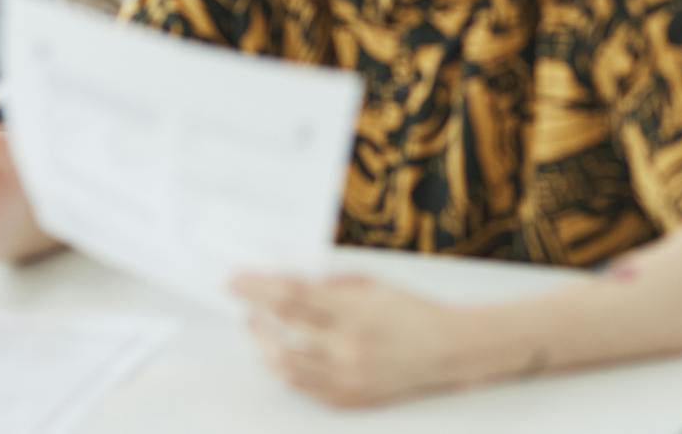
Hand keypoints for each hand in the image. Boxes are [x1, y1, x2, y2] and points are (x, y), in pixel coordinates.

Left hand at [232, 273, 460, 407]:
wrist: (446, 350)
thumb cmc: (410, 310)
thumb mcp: (372, 285)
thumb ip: (329, 284)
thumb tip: (285, 281)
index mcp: (354, 313)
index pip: (291, 298)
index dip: (257, 289)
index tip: (235, 281)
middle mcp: (348, 349)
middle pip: (282, 335)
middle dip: (255, 318)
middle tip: (246, 307)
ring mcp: (347, 379)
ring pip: (285, 367)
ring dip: (265, 347)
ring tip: (261, 331)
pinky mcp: (348, 399)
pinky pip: (302, 388)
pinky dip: (285, 370)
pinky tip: (283, 354)